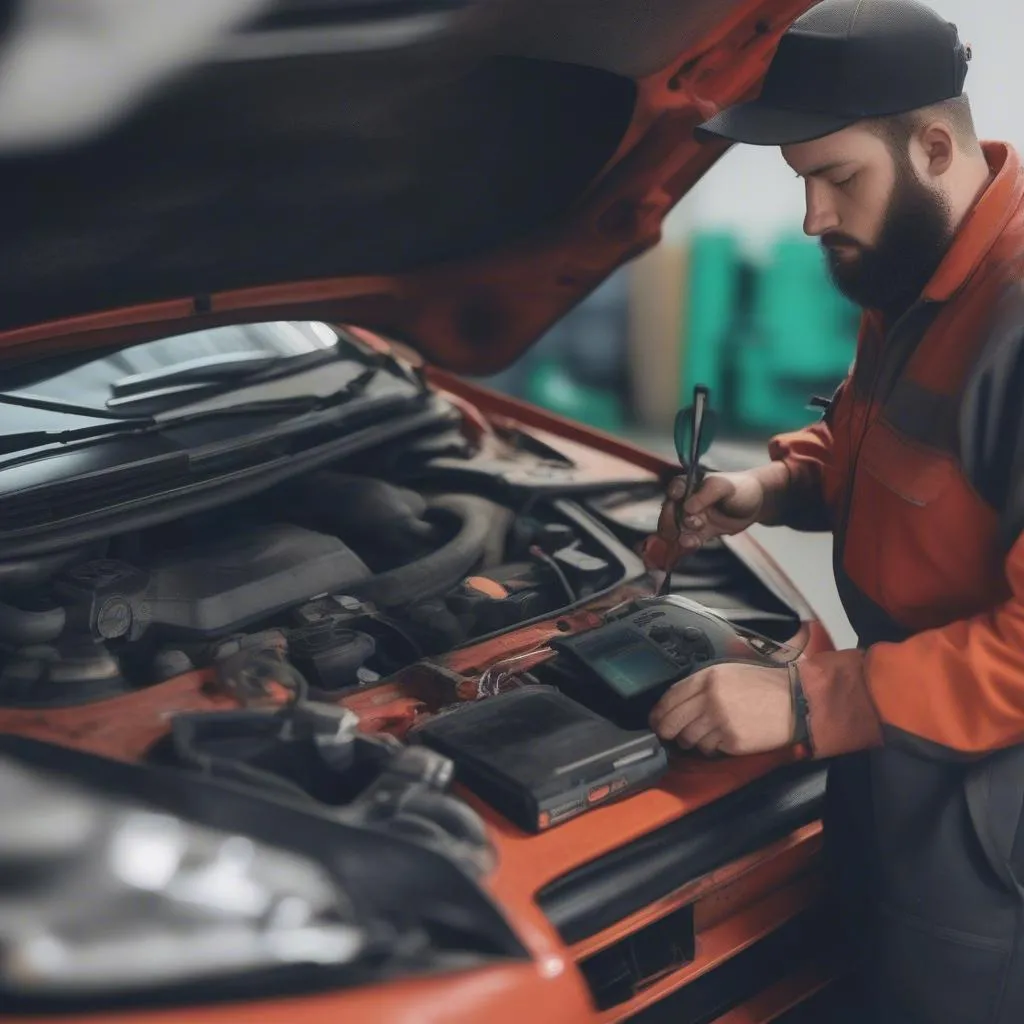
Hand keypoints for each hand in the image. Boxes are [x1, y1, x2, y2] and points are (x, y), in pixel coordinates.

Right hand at [642, 470, 764, 570]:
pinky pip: (689, 539)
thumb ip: (705, 495)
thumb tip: (687, 508)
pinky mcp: (700, 533)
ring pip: (676, 528)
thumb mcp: (724, 487)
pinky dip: (687, 543)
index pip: (676, 488)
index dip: (673, 494)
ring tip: (687, 539)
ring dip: (678, 534)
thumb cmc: (740, 489)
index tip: (676, 498)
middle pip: (669, 511)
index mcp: (690, 484)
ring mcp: (692, 518)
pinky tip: (690, 544)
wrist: (757, 504)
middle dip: (671, 520)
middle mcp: (687, 501)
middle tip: (681, 525)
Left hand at [649, 663, 794, 755]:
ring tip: (700, 737)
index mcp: (708, 677)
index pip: (670, 697)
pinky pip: (708, 749)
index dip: (658, 711)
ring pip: (688, 738)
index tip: (655, 719)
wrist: (796, 701)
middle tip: (667, 734)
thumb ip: (701, 684)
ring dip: (690, 741)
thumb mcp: (729, 673)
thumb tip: (676, 702)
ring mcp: (720, 721)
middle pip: (673, 721)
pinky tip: (719, 740)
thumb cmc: (764, 686)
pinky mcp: (731, 740)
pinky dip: (710, 748)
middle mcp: (710, 698)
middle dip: (666, 731)